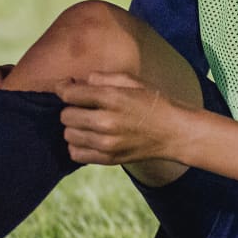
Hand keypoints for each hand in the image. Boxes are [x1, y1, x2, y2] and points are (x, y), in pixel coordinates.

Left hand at [57, 72, 189, 165]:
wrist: (174, 132)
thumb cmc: (153, 102)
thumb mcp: (131, 81)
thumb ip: (102, 77)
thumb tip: (77, 81)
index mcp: (112, 98)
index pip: (69, 94)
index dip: (62, 88)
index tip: (65, 87)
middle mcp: (106, 122)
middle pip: (65, 116)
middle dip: (71, 108)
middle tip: (84, 106)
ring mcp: (107, 143)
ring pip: (68, 135)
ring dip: (74, 127)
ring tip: (88, 122)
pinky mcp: (108, 159)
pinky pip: (75, 153)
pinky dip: (78, 145)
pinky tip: (90, 137)